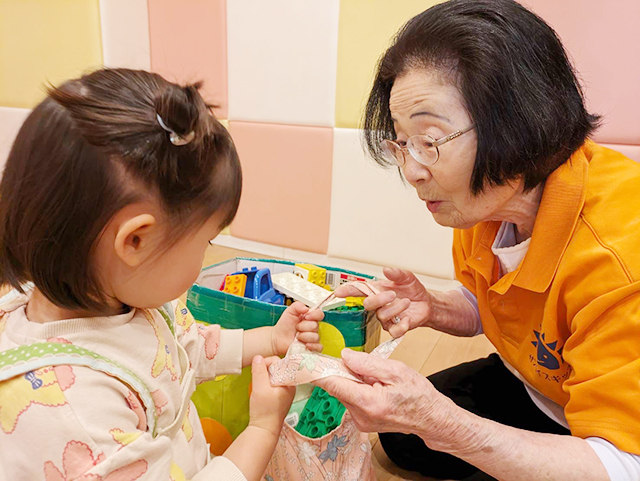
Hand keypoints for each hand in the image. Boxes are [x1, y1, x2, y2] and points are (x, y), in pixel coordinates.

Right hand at [248, 355, 294, 436]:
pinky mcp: (279, 395)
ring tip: (258, 386)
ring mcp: (285, 390)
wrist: (264, 430)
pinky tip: (260, 391)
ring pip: (273, 375)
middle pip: (277, 367)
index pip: (280, 362)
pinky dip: (264, 383)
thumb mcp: (259, 388)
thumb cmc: (264, 411)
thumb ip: (259, 371)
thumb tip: (258, 357)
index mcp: (289, 382)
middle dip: (264, 370)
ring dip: (263, 377)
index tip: (258, 368)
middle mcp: (289, 385)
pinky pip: (272, 383)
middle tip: (257, 378)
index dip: (267, 362)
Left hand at [272, 301, 322, 356]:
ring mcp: (313, 338)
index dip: (314, 315)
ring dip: (304, 336)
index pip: (319, 314)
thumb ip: (298, 306)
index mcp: (310, 318)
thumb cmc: (284, 325)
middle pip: (316, 326)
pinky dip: (313, 346)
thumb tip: (307, 308)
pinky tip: (305, 345)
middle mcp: (313, 327)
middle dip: (303, 327)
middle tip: (296, 328)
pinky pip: (319, 347)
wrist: (278, 338)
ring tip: (297, 336)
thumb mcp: (289, 311)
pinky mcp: (312, 347)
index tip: (306, 317)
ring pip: (315, 337)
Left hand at [313, 349, 455, 448]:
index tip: (307, 360)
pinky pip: (351, 400)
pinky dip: (357, 389)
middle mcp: (361, 416)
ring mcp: (360, 422)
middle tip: (356, 362)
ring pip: (344, 393)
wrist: (431, 418)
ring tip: (373, 378)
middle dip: (342, 372)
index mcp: (369, 403)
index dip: (319, 371)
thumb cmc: (418, 395)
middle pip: (337, 388)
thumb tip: (344, 356)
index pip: (334, 385)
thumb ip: (367, 363)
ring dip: (351, 381)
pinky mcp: (362, 422)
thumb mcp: (396, 371)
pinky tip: (373, 387)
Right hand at [335, 267, 433, 337]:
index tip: (338, 292)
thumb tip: (387, 269)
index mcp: (377, 291)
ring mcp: (385, 318)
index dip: (347, 291)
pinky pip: (393, 332)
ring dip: (396, 308)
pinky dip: (401, 326)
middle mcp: (379, 305)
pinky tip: (407, 319)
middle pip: (368, 305)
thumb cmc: (413, 290)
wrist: (426, 304)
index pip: (358, 290)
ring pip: (382, 316)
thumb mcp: (407, 278)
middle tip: (393, 294)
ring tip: (407, 302)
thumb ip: (397, 273)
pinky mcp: (395, 328)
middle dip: (379, 299)